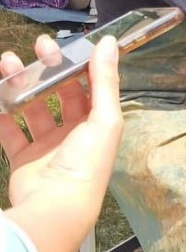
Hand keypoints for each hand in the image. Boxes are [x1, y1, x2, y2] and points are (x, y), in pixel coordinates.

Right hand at [0, 34, 122, 213]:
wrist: (55, 209)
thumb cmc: (88, 165)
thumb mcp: (104, 118)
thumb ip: (106, 79)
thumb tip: (109, 42)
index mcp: (97, 124)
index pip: (89, 86)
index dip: (79, 64)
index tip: (67, 45)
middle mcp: (73, 134)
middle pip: (59, 92)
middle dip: (48, 69)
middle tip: (38, 48)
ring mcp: (47, 147)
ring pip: (31, 107)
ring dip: (21, 85)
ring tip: (8, 64)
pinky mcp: (24, 160)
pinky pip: (10, 133)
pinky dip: (1, 114)